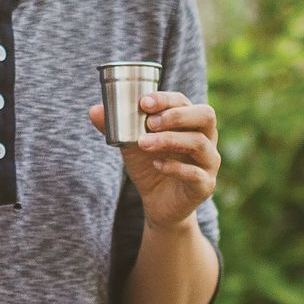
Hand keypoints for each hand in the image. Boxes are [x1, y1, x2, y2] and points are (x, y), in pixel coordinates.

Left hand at [92, 91, 219, 229]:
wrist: (157, 203)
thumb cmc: (149, 166)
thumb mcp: (130, 144)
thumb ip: (116, 127)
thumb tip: (94, 110)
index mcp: (190, 122)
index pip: (184, 101)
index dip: (165, 99)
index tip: (143, 102)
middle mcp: (206, 138)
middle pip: (205, 115)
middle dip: (176, 115)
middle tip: (150, 122)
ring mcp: (209, 162)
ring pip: (199, 144)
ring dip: (169, 140)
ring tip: (144, 143)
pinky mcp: (205, 185)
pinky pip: (196, 174)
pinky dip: (175, 168)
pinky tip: (156, 164)